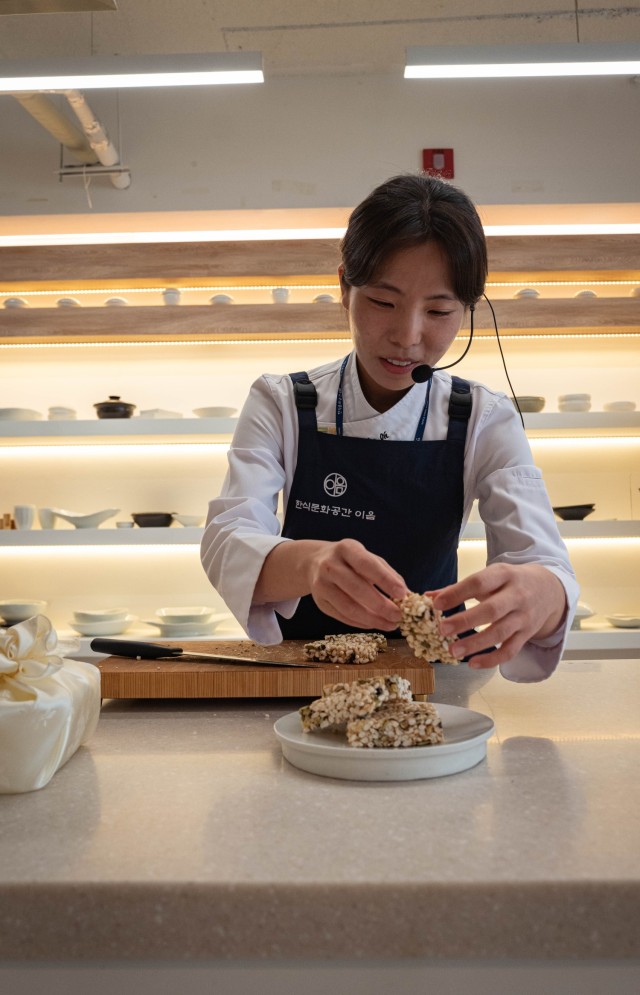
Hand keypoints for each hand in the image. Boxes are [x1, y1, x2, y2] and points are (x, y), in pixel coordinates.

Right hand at [306, 538, 407, 630]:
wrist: (315, 562)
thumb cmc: (351, 561)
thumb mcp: (368, 558)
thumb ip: (388, 574)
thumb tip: (408, 595)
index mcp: (346, 549)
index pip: (366, 564)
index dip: (385, 580)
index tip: (402, 594)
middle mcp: (330, 565)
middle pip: (356, 589)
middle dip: (381, 605)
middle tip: (398, 616)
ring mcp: (321, 584)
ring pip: (348, 607)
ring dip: (372, 619)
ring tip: (390, 624)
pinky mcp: (320, 602)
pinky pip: (342, 617)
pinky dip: (361, 623)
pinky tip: (375, 624)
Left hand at [431, 563, 567, 668]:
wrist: (548, 588)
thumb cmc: (510, 581)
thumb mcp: (490, 576)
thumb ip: (459, 588)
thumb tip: (429, 597)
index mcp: (504, 575)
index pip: (479, 583)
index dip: (458, 593)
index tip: (437, 604)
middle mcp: (516, 596)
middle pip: (491, 610)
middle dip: (465, 621)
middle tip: (442, 629)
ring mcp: (524, 617)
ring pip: (500, 633)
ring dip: (475, 644)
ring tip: (453, 651)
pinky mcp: (527, 635)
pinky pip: (510, 650)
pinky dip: (492, 659)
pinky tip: (473, 663)